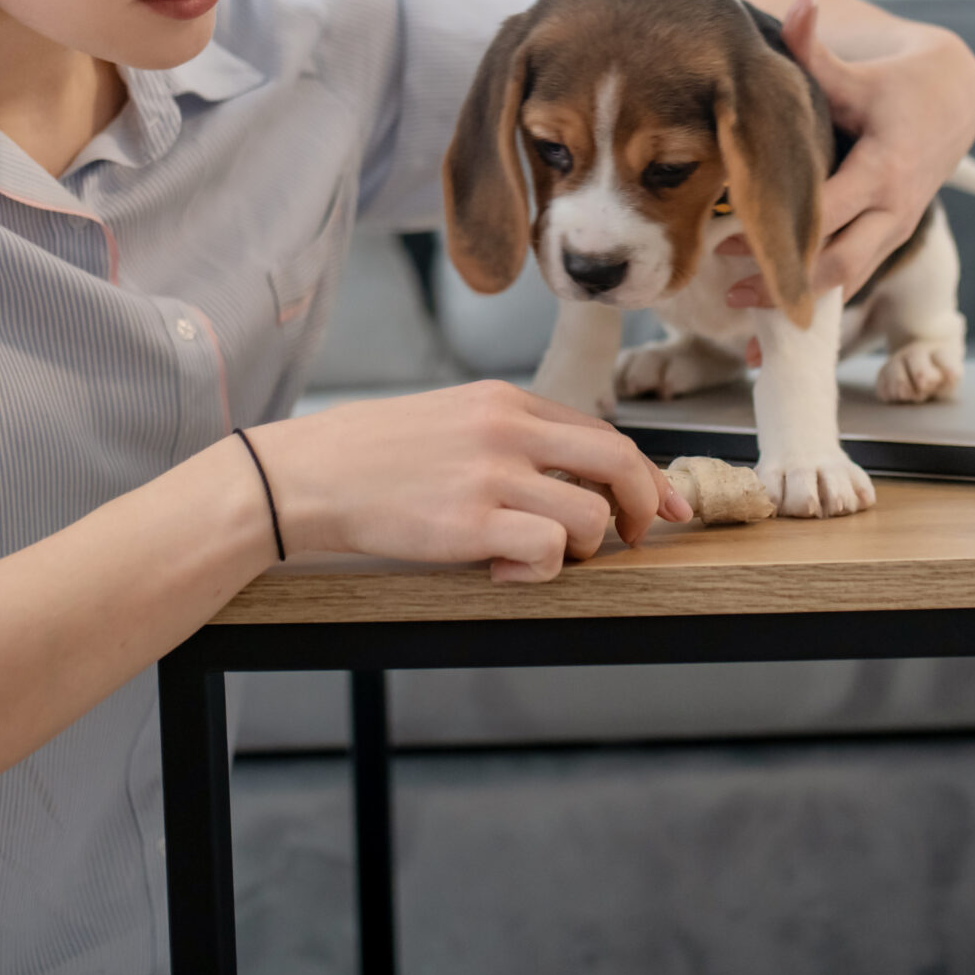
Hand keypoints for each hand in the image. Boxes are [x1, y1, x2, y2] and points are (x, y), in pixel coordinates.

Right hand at [248, 382, 692, 581]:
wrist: (306, 475)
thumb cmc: (371, 455)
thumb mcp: (450, 420)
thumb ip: (510, 436)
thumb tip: (570, 473)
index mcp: (504, 401)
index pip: (602, 433)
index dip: (645, 474)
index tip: (667, 503)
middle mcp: (506, 429)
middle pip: (617, 461)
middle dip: (645, 506)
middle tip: (636, 538)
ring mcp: (490, 475)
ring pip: (591, 515)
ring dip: (583, 549)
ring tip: (539, 557)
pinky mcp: (469, 524)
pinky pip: (547, 553)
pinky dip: (538, 574)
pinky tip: (501, 572)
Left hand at [720, 0, 974, 309]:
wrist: (953, 104)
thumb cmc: (895, 85)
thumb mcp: (859, 71)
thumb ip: (818, 52)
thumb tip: (798, 6)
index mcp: (885, 168)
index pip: (831, 209)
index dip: (784, 229)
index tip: (730, 241)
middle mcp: (895, 208)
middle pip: (842, 261)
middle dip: (786, 283)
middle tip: (728, 293)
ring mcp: (894, 230)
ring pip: (849, 281)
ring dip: (798, 305)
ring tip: (744, 329)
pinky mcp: (888, 240)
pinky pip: (852, 282)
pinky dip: (815, 307)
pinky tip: (774, 338)